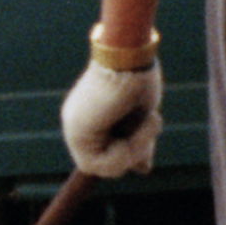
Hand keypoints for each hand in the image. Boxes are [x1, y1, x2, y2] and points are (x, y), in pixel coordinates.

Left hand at [61, 54, 162, 174]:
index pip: (108, 156)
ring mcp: (74, 130)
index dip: (130, 159)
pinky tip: (138, 122)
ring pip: (110, 168)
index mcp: (91, 119)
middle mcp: (78, 125)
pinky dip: (131, 149)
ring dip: (138, 147)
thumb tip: (143, 170)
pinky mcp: (77, 134)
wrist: (130, 55)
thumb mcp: (143, 116)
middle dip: (138, 150)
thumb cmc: (138, 75)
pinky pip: (106, 165)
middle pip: (110, 165)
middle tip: (151, 123)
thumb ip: (138, 141)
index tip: (145, 161)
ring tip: (148, 118)